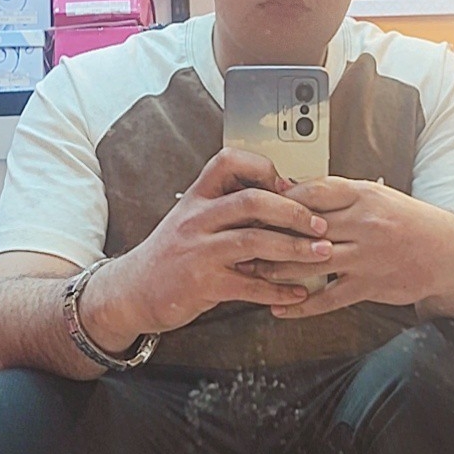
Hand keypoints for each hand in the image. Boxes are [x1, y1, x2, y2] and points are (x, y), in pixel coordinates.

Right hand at [80, 149, 334, 346]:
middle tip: (320, 223)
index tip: (290, 185)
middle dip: (293, 211)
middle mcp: (197, 219)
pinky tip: (298, 291)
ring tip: (321, 253)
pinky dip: (279, 289)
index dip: (263, 168)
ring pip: (254, 241)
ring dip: (294, 248)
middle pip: (252, 201)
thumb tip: (279, 201)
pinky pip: (249, 285)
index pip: (228, 161)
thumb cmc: (169, 256)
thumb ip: (226, 210)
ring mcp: (199, 251)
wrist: (132, 291)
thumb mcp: (190, 221)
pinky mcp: (203, 283)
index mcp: (197, 198)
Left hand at [252, 176, 450, 319]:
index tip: (254, 203)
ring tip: (249, 271)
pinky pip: (328, 297)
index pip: (313, 192)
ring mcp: (366, 256)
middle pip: (305, 227)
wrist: (446, 253)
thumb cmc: (407, 221)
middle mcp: (363, 223)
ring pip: (310, 261)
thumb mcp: (376, 196)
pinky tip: (280, 308)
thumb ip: (339, 196)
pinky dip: (301, 305)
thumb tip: (294, 189)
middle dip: (268, 233)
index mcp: (364, 195)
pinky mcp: (369, 285)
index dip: (280, 198)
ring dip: (275, 268)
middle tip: (237, 238)